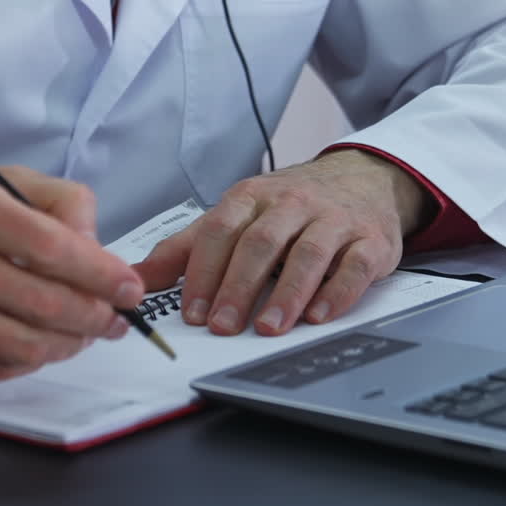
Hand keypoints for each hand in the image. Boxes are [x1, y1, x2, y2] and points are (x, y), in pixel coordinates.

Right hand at [0, 167, 142, 379]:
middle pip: (45, 303)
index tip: (129, 287)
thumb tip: (95, 247)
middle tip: (115, 318)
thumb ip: (51, 201)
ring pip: (24, 344)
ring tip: (84, 334)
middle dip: (95, 316)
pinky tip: (41, 346)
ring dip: (68, 345)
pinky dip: (28, 361)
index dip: (101, 273)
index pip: (53, 247)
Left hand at [136, 151, 434, 336]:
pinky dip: (336, 291)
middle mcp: (292, 203)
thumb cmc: (290, 205)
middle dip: (238, 286)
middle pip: (260, 242)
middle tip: (221, 327)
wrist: (363, 177)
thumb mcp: (237, 214)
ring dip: (286, 293)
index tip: (190, 312)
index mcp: (252, 196)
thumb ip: (187, 247)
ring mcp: (333, 220)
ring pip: (308, 252)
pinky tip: (319, 315)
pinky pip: (354, 265)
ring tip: (267, 328)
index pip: (221, 230)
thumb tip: (136, 278)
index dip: (204, 271)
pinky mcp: (369, 240)